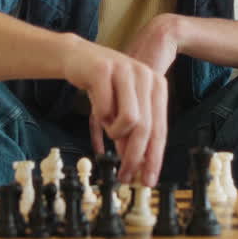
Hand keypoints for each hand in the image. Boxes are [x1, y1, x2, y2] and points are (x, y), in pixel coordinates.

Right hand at [63, 40, 166, 186]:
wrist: (78, 58)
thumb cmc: (103, 86)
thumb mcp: (123, 109)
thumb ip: (132, 133)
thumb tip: (137, 166)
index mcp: (157, 86)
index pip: (160, 129)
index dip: (154, 158)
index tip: (148, 180)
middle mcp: (146, 76)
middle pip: (146, 128)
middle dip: (134, 156)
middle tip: (124, 175)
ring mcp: (126, 71)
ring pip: (130, 120)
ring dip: (114, 131)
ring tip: (107, 125)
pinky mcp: (104, 70)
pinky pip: (104, 109)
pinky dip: (99, 116)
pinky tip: (96, 107)